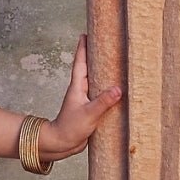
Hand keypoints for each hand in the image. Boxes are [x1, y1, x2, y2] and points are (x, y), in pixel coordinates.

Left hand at [39, 34, 121, 161]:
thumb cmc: (69, 128)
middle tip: (105, 42)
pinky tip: (118, 88)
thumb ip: (103, 102)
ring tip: (116, 61)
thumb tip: (118, 89)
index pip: (80, 63)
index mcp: (77, 87)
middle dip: (96, 56)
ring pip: (97, 82)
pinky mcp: (91, 110)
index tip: (84, 34)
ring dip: (104, 72)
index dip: (83, 48)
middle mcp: (81, 91)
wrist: (61, 145)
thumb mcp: (88, 114)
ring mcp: (86, 100)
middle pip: (90, 69)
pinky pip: (102, 95)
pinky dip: (109, 90)